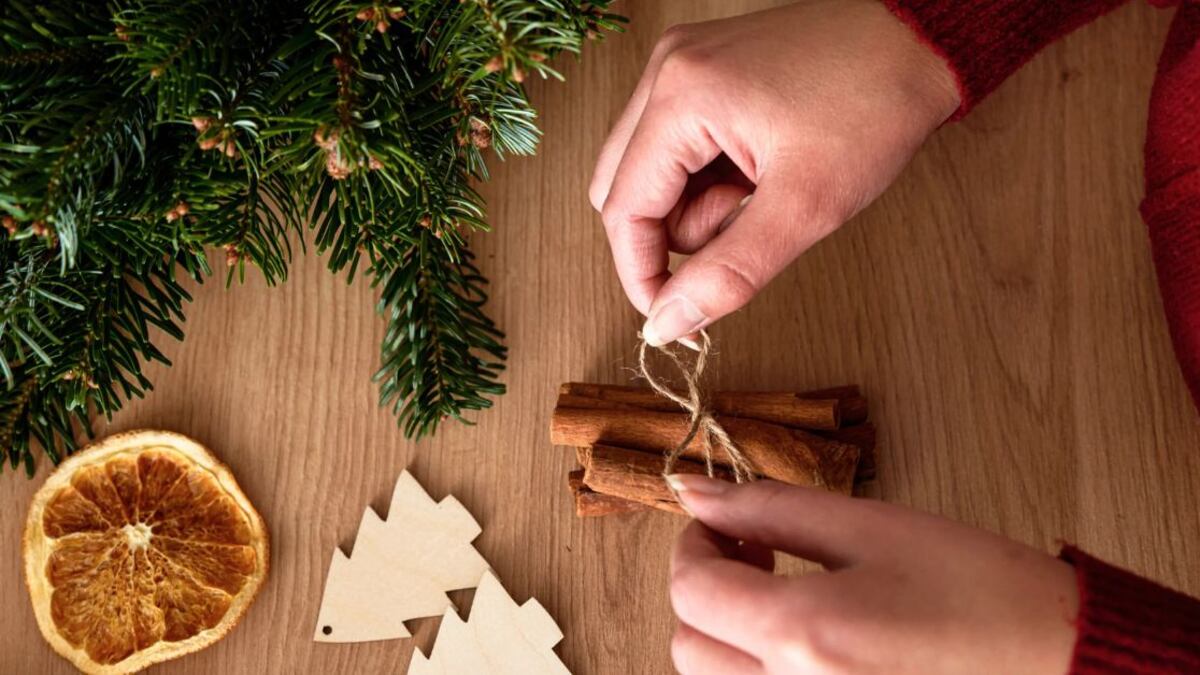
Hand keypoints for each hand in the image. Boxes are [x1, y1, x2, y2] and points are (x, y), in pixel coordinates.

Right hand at [590, 0, 959, 345]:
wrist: (918, 41)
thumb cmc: (873, 106)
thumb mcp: (804, 207)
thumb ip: (728, 273)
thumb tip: (669, 323)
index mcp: (681, 97)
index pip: (622, 209)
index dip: (641, 275)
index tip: (674, 317)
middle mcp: (666, 72)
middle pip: (622, 189)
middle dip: (674, 233)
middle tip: (742, 229)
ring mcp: (681, 65)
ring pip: (649, 171)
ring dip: (696, 204)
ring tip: (763, 189)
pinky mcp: (701, 69)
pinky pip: (675, 144)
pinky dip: (707, 176)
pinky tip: (758, 168)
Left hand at [667, 475, 1079, 673]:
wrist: (1064, 666)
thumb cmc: (986, 595)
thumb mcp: (874, 527)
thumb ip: (772, 506)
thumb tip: (694, 490)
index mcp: (802, 635)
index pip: (690, 589)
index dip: (695, 543)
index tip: (724, 520)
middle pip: (688, 644)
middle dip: (708, 588)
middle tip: (757, 550)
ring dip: (728, 632)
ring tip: (786, 594)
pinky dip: (759, 669)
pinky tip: (808, 639)